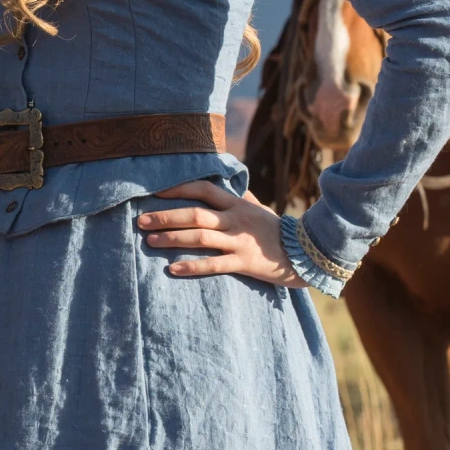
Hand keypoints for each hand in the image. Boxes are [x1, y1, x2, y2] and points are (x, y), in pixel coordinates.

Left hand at [138, 180, 304, 288]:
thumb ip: (241, 197)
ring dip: (172, 238)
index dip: (178, 189)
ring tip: (149, 241)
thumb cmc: (277, 230)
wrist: (308, 253)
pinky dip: (192, 266)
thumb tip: (230, 181)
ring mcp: (240, 241)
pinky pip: (214, 265)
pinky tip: (172, 268)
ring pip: (201, 238)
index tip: (155, 193)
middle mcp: (236, 220)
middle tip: (140, 221)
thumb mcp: (259, 208)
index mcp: (237, 204)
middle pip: (195, 214)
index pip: (203, 189)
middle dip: (165, 216)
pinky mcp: (245, 263)